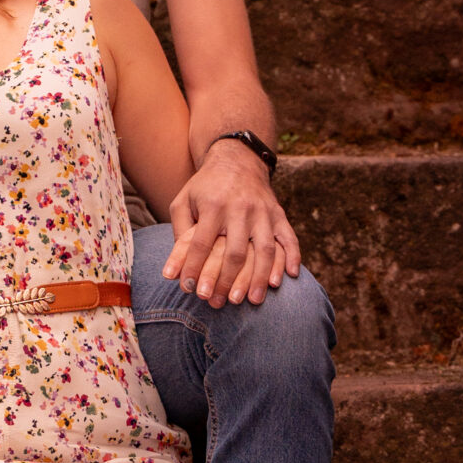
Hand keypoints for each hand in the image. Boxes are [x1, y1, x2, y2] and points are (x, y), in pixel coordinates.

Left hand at [161, 141, 300, 306]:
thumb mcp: (184, 201)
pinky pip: (288, 238)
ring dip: (259, 277)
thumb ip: (179, 233)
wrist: (237, 160)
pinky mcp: (279, 214)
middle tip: (220, 302)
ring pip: (264, 249)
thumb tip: (171, 271)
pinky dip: (291, 257)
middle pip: (235, 251)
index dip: (195, 268)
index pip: (201, 243)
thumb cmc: (205, 187)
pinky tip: (288, 277)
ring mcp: (263, 212)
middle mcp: (240, 209)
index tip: (189, 290)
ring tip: (252, 300)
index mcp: (213, 205)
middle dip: (226, 279)